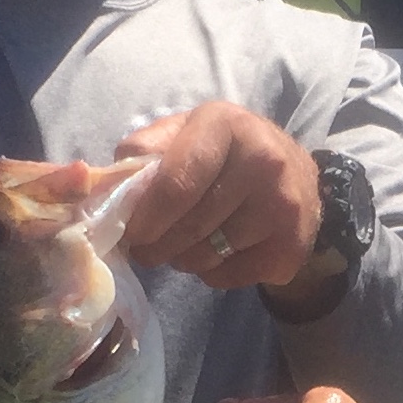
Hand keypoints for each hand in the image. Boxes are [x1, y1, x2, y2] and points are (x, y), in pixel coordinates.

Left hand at [116, 103, 320, 291]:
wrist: (299, 180)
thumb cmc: (226, 154)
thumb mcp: (187, 133)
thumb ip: (145, 151)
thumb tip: (102, 184)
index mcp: (227, 125)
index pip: (176, 183)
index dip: (146, 216)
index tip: (131, 233)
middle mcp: (263, 162)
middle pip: (188, 226)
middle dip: (156, 245)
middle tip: (146, 248)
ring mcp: (283, 207)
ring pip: (205, 256)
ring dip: (182, 259)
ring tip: (185, 244)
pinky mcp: (290, 247)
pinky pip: (226, 278)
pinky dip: (210, 273)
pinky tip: (218, 252)